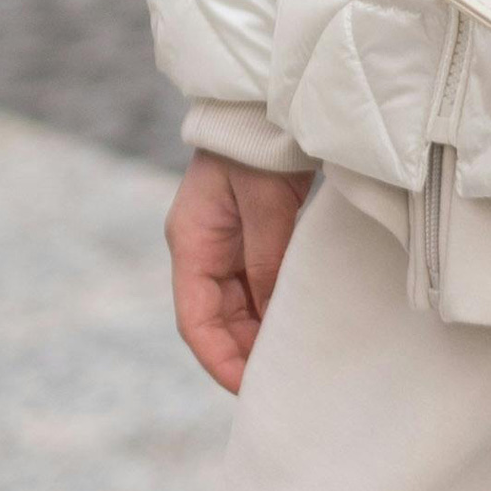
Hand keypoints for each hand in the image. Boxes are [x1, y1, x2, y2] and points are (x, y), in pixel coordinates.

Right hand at [166, 148, 315, 393]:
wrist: (266, 102)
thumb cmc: (259, 144)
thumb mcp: (264, 204)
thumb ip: (267, 260)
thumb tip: (273, 316)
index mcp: (191, 243)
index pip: (196, 321)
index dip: (220, 360)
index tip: (250, 389)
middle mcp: (201, 249)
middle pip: (216, 320)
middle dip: (244, 353)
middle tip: (285, 379)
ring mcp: (224, 243)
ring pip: (238, 307)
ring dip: (260, 333)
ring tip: (295, 358)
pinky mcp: (249, 235)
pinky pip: (256, 285)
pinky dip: (272, 307)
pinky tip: (298, 322)